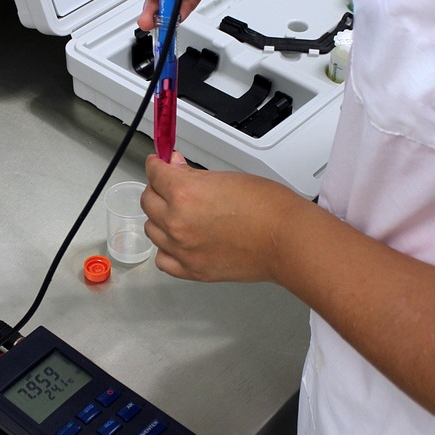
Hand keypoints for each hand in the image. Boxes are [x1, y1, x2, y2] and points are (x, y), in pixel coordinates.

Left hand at [140, 152, 309, 282]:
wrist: (286, 239)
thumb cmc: (267, 207)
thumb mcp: (225, 177)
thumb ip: (193, 174)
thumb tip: (174, 167)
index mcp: (184, 193)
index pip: (154, 173)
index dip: (156, 164)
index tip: (158, 164)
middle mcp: (177, 222)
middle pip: (148, 201)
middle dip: (158, 190)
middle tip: (172, 187)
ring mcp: (182, 249)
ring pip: (152, 229)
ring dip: (161, 218)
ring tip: (179, 213)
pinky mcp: (192, 270)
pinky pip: (163, 259)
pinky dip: (167, 249)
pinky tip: (178, 240)